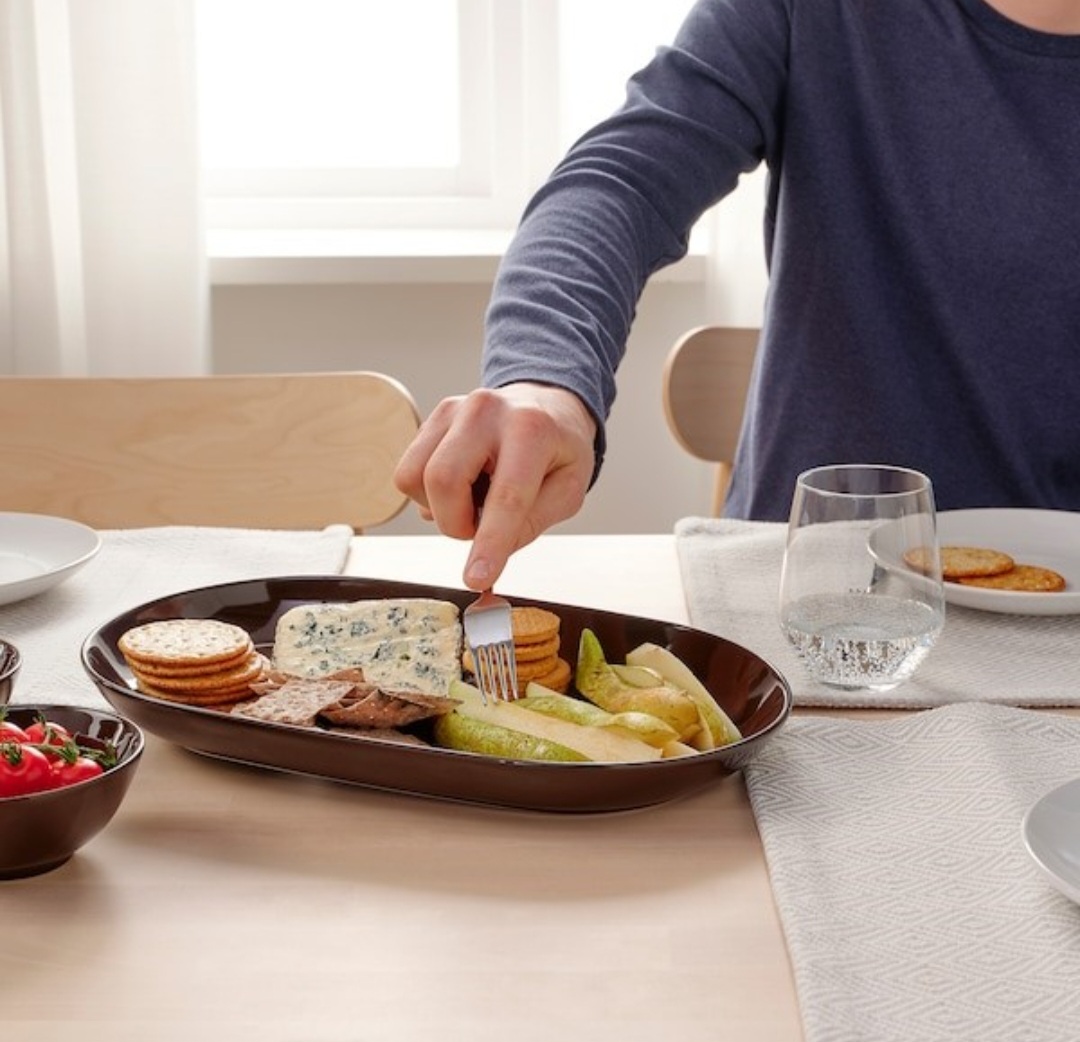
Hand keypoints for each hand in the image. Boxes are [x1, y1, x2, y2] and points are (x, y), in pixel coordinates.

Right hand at [393, 383, 596, 590]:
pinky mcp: (431, 419)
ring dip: (440, 509)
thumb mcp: (567, 491)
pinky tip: (461, 485)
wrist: (544, 405)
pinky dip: (429, 495)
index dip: (489, 543)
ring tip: (473, 500)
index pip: (506, 495)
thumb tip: (484, 556)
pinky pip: (407, 473)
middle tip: (479, 527)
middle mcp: (487, 411)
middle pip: (443, 480)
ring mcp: (453, 410)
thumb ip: (530, 524)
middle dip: (456, 524)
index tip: (475, 580)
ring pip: (415, 478)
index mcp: (532, 429)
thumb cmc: (557, 452)